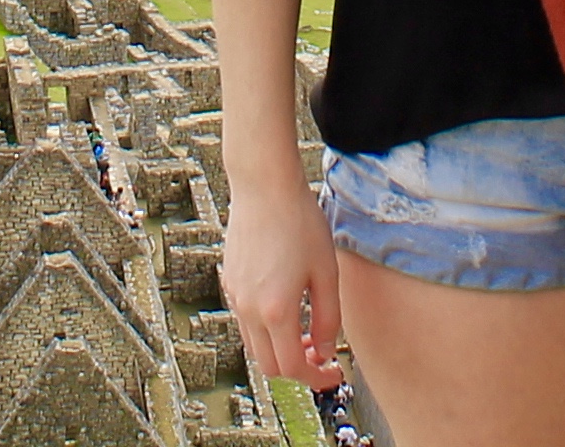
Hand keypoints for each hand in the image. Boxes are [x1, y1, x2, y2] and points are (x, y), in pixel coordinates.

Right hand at [224, 183, 349, 393]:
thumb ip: (328, 318)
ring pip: (255, 346)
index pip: (293, 369)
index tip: (334, 373)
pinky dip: (266, 331)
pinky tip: (287, 310)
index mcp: (277, 311)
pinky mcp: (230, 283)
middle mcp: (249, 309)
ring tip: (307, 332)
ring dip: (280, 350)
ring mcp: (235, 296)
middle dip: (298, 370)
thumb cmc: (299, 222)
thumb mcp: (326, 272)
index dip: (316, 378)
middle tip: (322, 357)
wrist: (264, 186)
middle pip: (269, 366)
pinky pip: (246, 322)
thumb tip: (326, 350)